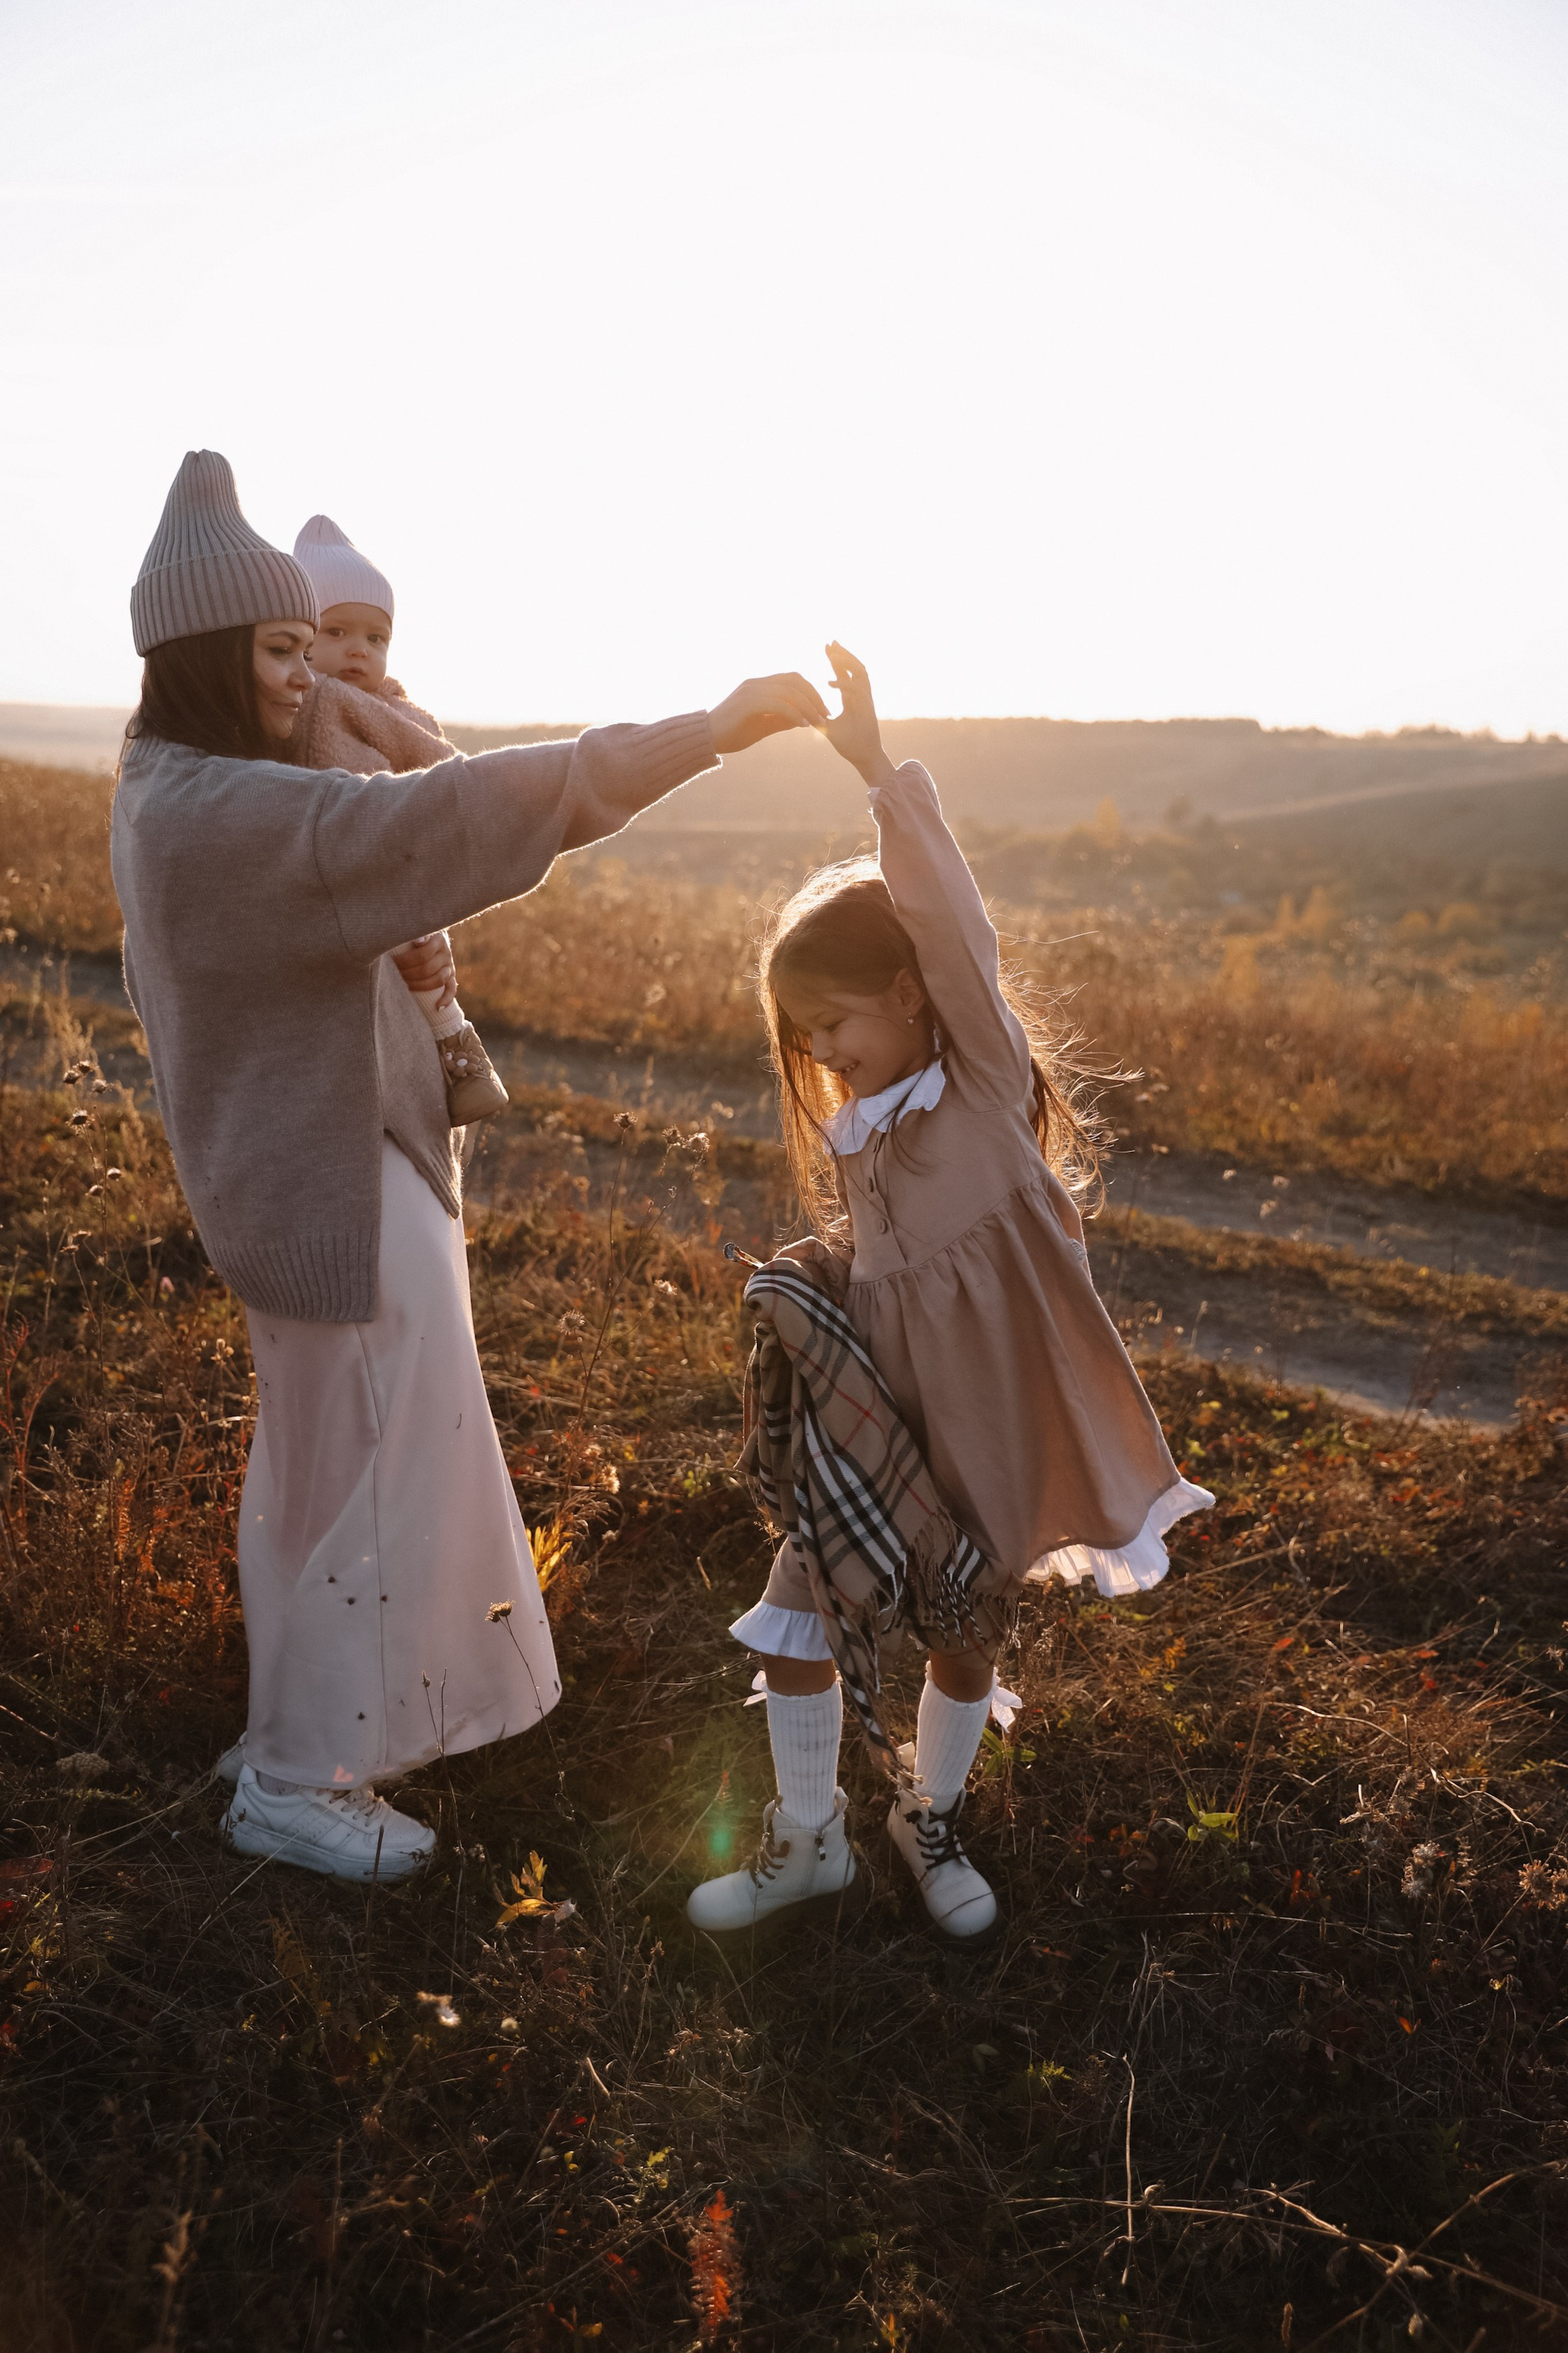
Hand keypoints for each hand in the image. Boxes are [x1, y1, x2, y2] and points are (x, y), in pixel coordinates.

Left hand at [392, 931, 457, 1007]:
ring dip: (419, 986)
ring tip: (403, 986)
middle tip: (391, 974)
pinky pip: (452, 990)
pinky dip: (446, 999)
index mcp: (438, 939)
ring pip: (438, 980)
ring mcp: (449, 965)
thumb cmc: (413, 936)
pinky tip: (438, 1007)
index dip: (405, 961)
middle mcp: (446, 952)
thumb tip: (418, 941)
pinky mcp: (451, 977)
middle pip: (427, 969)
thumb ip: (414, 933)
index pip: (422, 954)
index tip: (391, 962)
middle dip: (407, 974)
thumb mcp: (414, 931)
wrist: (427, 939)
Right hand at [707, 672, 828, 754]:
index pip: (793, 679)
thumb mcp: (763, 726)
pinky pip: (777, 704)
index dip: (812, 692)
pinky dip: (793, 713)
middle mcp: (756, 683)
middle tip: (826, 715)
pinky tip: (803, 725)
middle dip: (814, 697)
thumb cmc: (733, 733)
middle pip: (795, 680)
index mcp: (760, 685)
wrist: (706, 739)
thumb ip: (783, 719)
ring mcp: (751, 690)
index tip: (823, 711)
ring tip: (818, 722)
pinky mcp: (747, 703)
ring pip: (788, 691)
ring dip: (807, 706)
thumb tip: (805, 719)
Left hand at [822, 641, 893, 784]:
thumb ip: (817, 716)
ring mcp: (866, 700)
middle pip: (855, 666)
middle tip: (831, 643)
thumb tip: (800, 712)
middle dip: (843, 653)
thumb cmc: (849, 743)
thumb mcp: (828, 727)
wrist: (862, 757)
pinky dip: (843, 685)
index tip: (827, 647)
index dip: (837, 659)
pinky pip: (857, 691)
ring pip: (860, 673)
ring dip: (847, 662)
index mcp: (852, 697)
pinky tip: (829, 683)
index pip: (845, 672)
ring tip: (833, 656)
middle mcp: (861, 695)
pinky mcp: (867, 709)